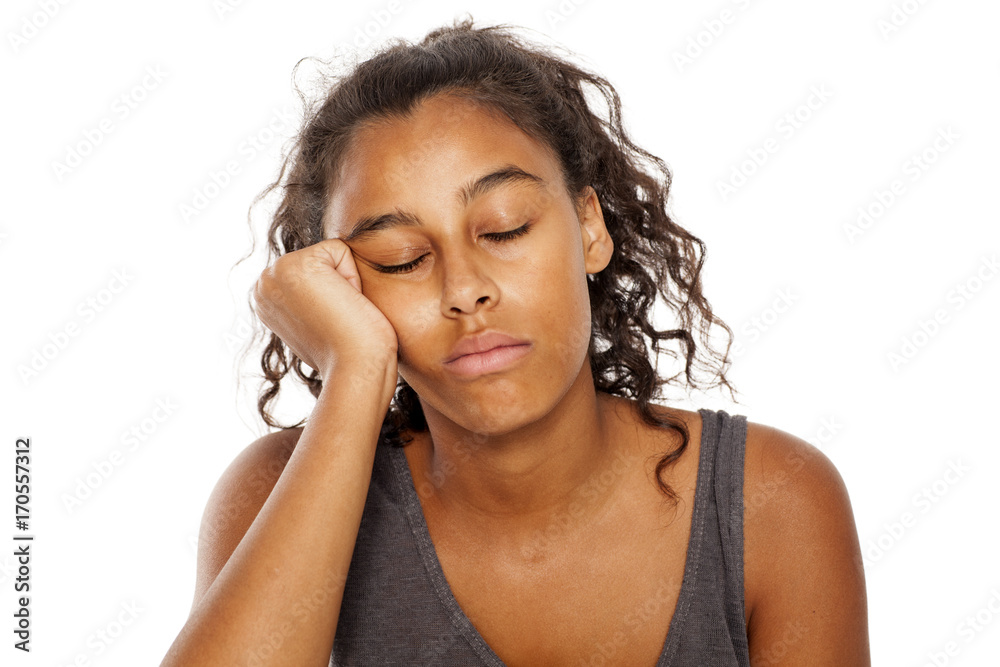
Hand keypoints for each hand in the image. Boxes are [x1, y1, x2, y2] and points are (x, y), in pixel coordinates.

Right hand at [252, 239, 397, 382]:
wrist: (353, 369)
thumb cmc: (345, 355)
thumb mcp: (315, 324)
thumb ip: (310, 300)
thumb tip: (321, 290)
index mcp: (265, 297)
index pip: (315, 271)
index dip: (334, 295)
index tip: (330, 324)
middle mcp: (264, 283)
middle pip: (323, 259)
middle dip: (341, 286)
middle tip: (338, 319)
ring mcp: (276, 272)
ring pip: (331, 254)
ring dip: (347, 282)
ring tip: (340, 314)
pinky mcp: (298, 264)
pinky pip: (341, 250)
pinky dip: (353, 277)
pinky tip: (344, 304)